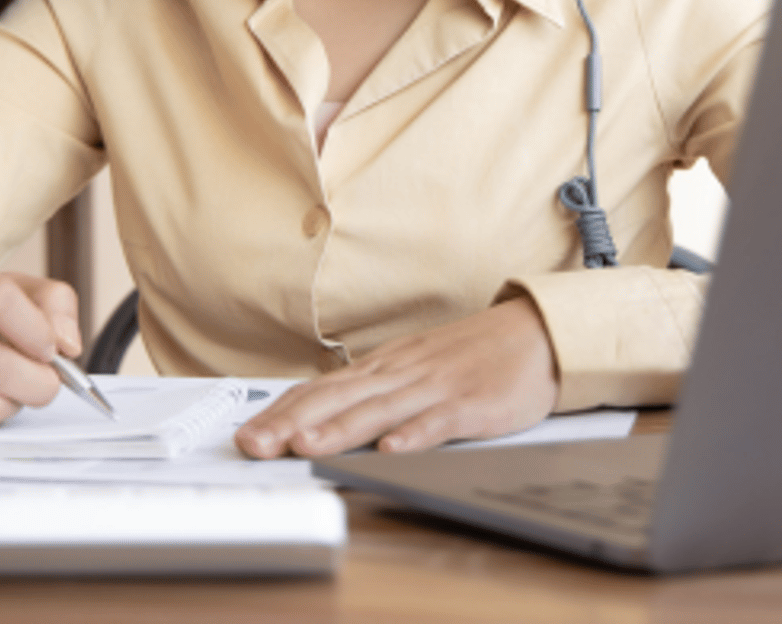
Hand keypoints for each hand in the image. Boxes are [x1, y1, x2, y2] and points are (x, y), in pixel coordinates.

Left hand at [235, 297, 558, 457]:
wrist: (534, 333)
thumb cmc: (470, 356)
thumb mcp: (412, 367)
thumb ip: (371, 392)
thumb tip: (320, 417)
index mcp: (384, 368)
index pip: (321, 390)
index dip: (282, 413)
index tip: (247, 435)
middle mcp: (401, 374)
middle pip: (339, 399)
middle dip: (292, 423)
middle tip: (255, 445)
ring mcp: (436, 387)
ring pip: (380, 410)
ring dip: (341, 429)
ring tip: (306, 447)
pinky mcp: (472, 403)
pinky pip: (440, 421)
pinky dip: (415, 435)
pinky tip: (393, 449)